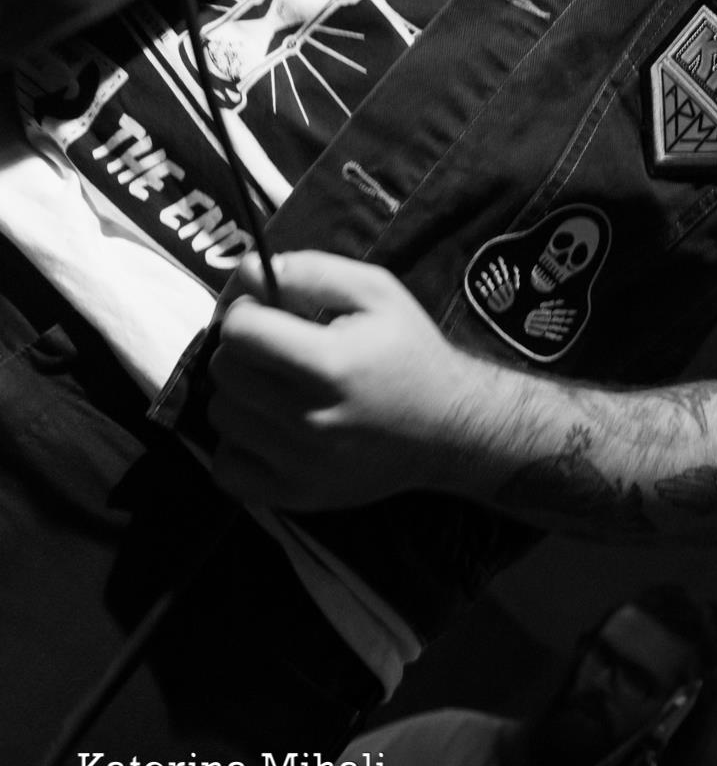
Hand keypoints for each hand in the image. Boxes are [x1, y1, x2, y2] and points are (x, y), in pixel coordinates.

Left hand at [207, 250, 477, 509]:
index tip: (264, 311)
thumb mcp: (376, 291)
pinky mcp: (293, 496)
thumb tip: (246, 270)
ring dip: (239, 393)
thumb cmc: (409, 351)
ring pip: (220, 415)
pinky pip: (225, 468)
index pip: (241, 331)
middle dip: (241, 348)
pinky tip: (267, 426)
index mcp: (331, 364)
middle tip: (272, 346)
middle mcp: (310, 419)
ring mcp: (299, 464)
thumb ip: (311, 271)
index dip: (244, 310)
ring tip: (275, 385)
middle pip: (224, 371)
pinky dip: (236, 444)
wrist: (448, 428)